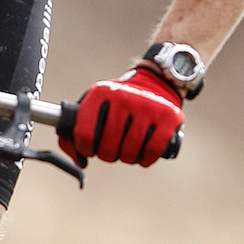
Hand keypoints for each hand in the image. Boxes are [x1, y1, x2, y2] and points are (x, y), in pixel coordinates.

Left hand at [59, 65, 183, 168]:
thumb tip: (80, 161)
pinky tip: (143, 154)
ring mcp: (147, 107)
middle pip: (108, 148)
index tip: (91, 148)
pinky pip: (152, 151)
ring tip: (128, 150)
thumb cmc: (118, 102)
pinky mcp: (168, 117)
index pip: (85, 135)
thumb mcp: (94, 106)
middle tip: (112, 149)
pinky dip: (145, 159)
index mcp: (100, 94)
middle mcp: (123, 98)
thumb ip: (75, 133)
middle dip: (108, 154)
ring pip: (129, 152)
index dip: (86, 148)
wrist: (155, 81)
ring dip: (127, 158)